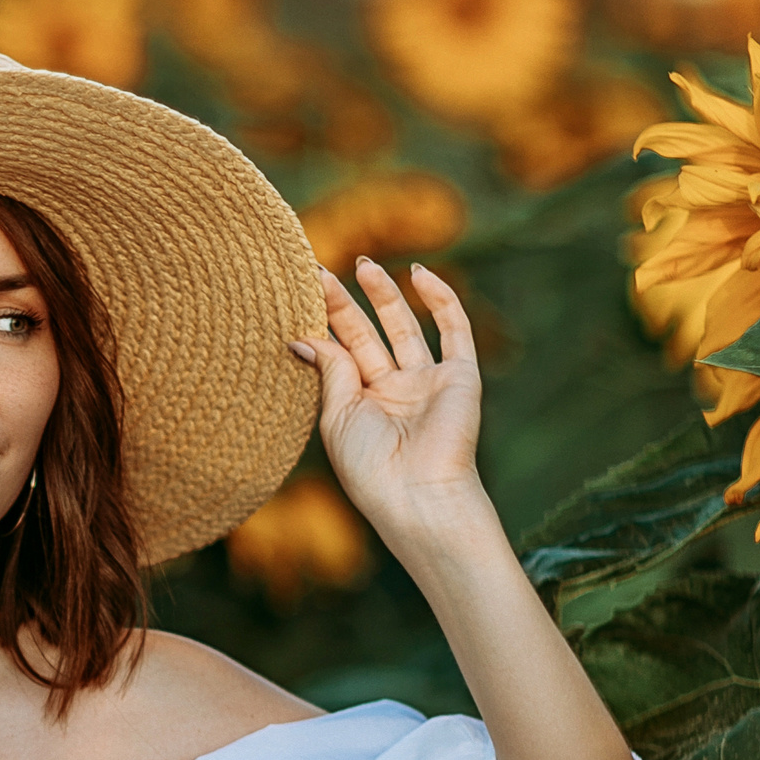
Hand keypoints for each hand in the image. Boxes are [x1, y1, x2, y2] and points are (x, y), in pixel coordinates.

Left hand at [296, 260, 483, 544]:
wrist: (418, 494)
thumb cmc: (370, 468)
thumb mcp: (337, 417)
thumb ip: (330, 370)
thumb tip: (303, 335)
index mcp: (359, 404)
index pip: (339, 353)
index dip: (322, 322)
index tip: (299, 291)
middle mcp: (392, 391)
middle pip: (366, 336)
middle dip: (344, 304)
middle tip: (319, 272)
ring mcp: (427, 382)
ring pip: (404, 328)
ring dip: (385, 295)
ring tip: (363, 265)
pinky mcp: (460, 377)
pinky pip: (455, 330)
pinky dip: (441, 299)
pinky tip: (418, 274)